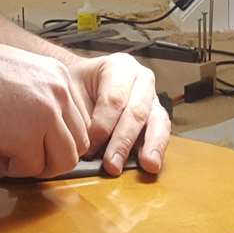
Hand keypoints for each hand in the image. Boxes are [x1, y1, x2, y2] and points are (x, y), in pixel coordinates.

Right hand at [0, 37, 91, 177]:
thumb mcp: (19, 72)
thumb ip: (40, 96)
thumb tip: (46, 130)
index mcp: (59, 76)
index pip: (79, 121)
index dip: (57, 138)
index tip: (33, 140)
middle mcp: (60, 93)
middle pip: (77, 143)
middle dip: (51, 156)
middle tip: (22, 154)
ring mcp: (46, 115)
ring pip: (64, 161)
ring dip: (37, 167)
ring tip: (9, 157)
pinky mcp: (26, 138)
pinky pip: (31, 169)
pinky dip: (12, 169)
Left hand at [75, 53, 171, 175]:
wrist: (84, 84)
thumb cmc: (77, 88)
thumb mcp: (71, 91)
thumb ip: (76, 113)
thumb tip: (79, 146)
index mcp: (118, 67)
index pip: (114, 99)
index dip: (102, 126)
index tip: (88, 148)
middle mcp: (141, 79)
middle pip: (136, 111)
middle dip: (123, 141)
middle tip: (112, 165)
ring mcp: (152, 98)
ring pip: (157, 120)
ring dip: (150, 145)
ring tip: (147, 165)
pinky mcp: (158, 117)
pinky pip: (162, 132)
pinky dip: (157, 148)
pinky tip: (151, 164)